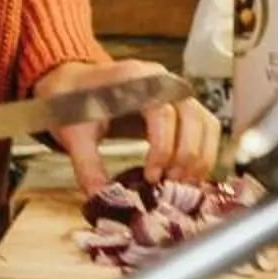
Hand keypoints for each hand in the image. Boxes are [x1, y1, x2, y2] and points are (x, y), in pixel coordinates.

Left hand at [34, 58, 219, 193]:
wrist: (72, 85)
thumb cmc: (74, 103)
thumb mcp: (74, 133)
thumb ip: (87, 165)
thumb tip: (102, 199)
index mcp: (134, 79)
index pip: (162, 112)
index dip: (162, 148)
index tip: (151, 177)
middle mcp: (161, 79)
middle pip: (191, 117)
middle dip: (185, 156)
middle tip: (171, 186)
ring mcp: (174, 91)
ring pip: (205, 122)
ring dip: (200, 157)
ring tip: (183, 184)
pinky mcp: (180, 106)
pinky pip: (206, 127)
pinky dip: (205, 151)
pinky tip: (189, 175)